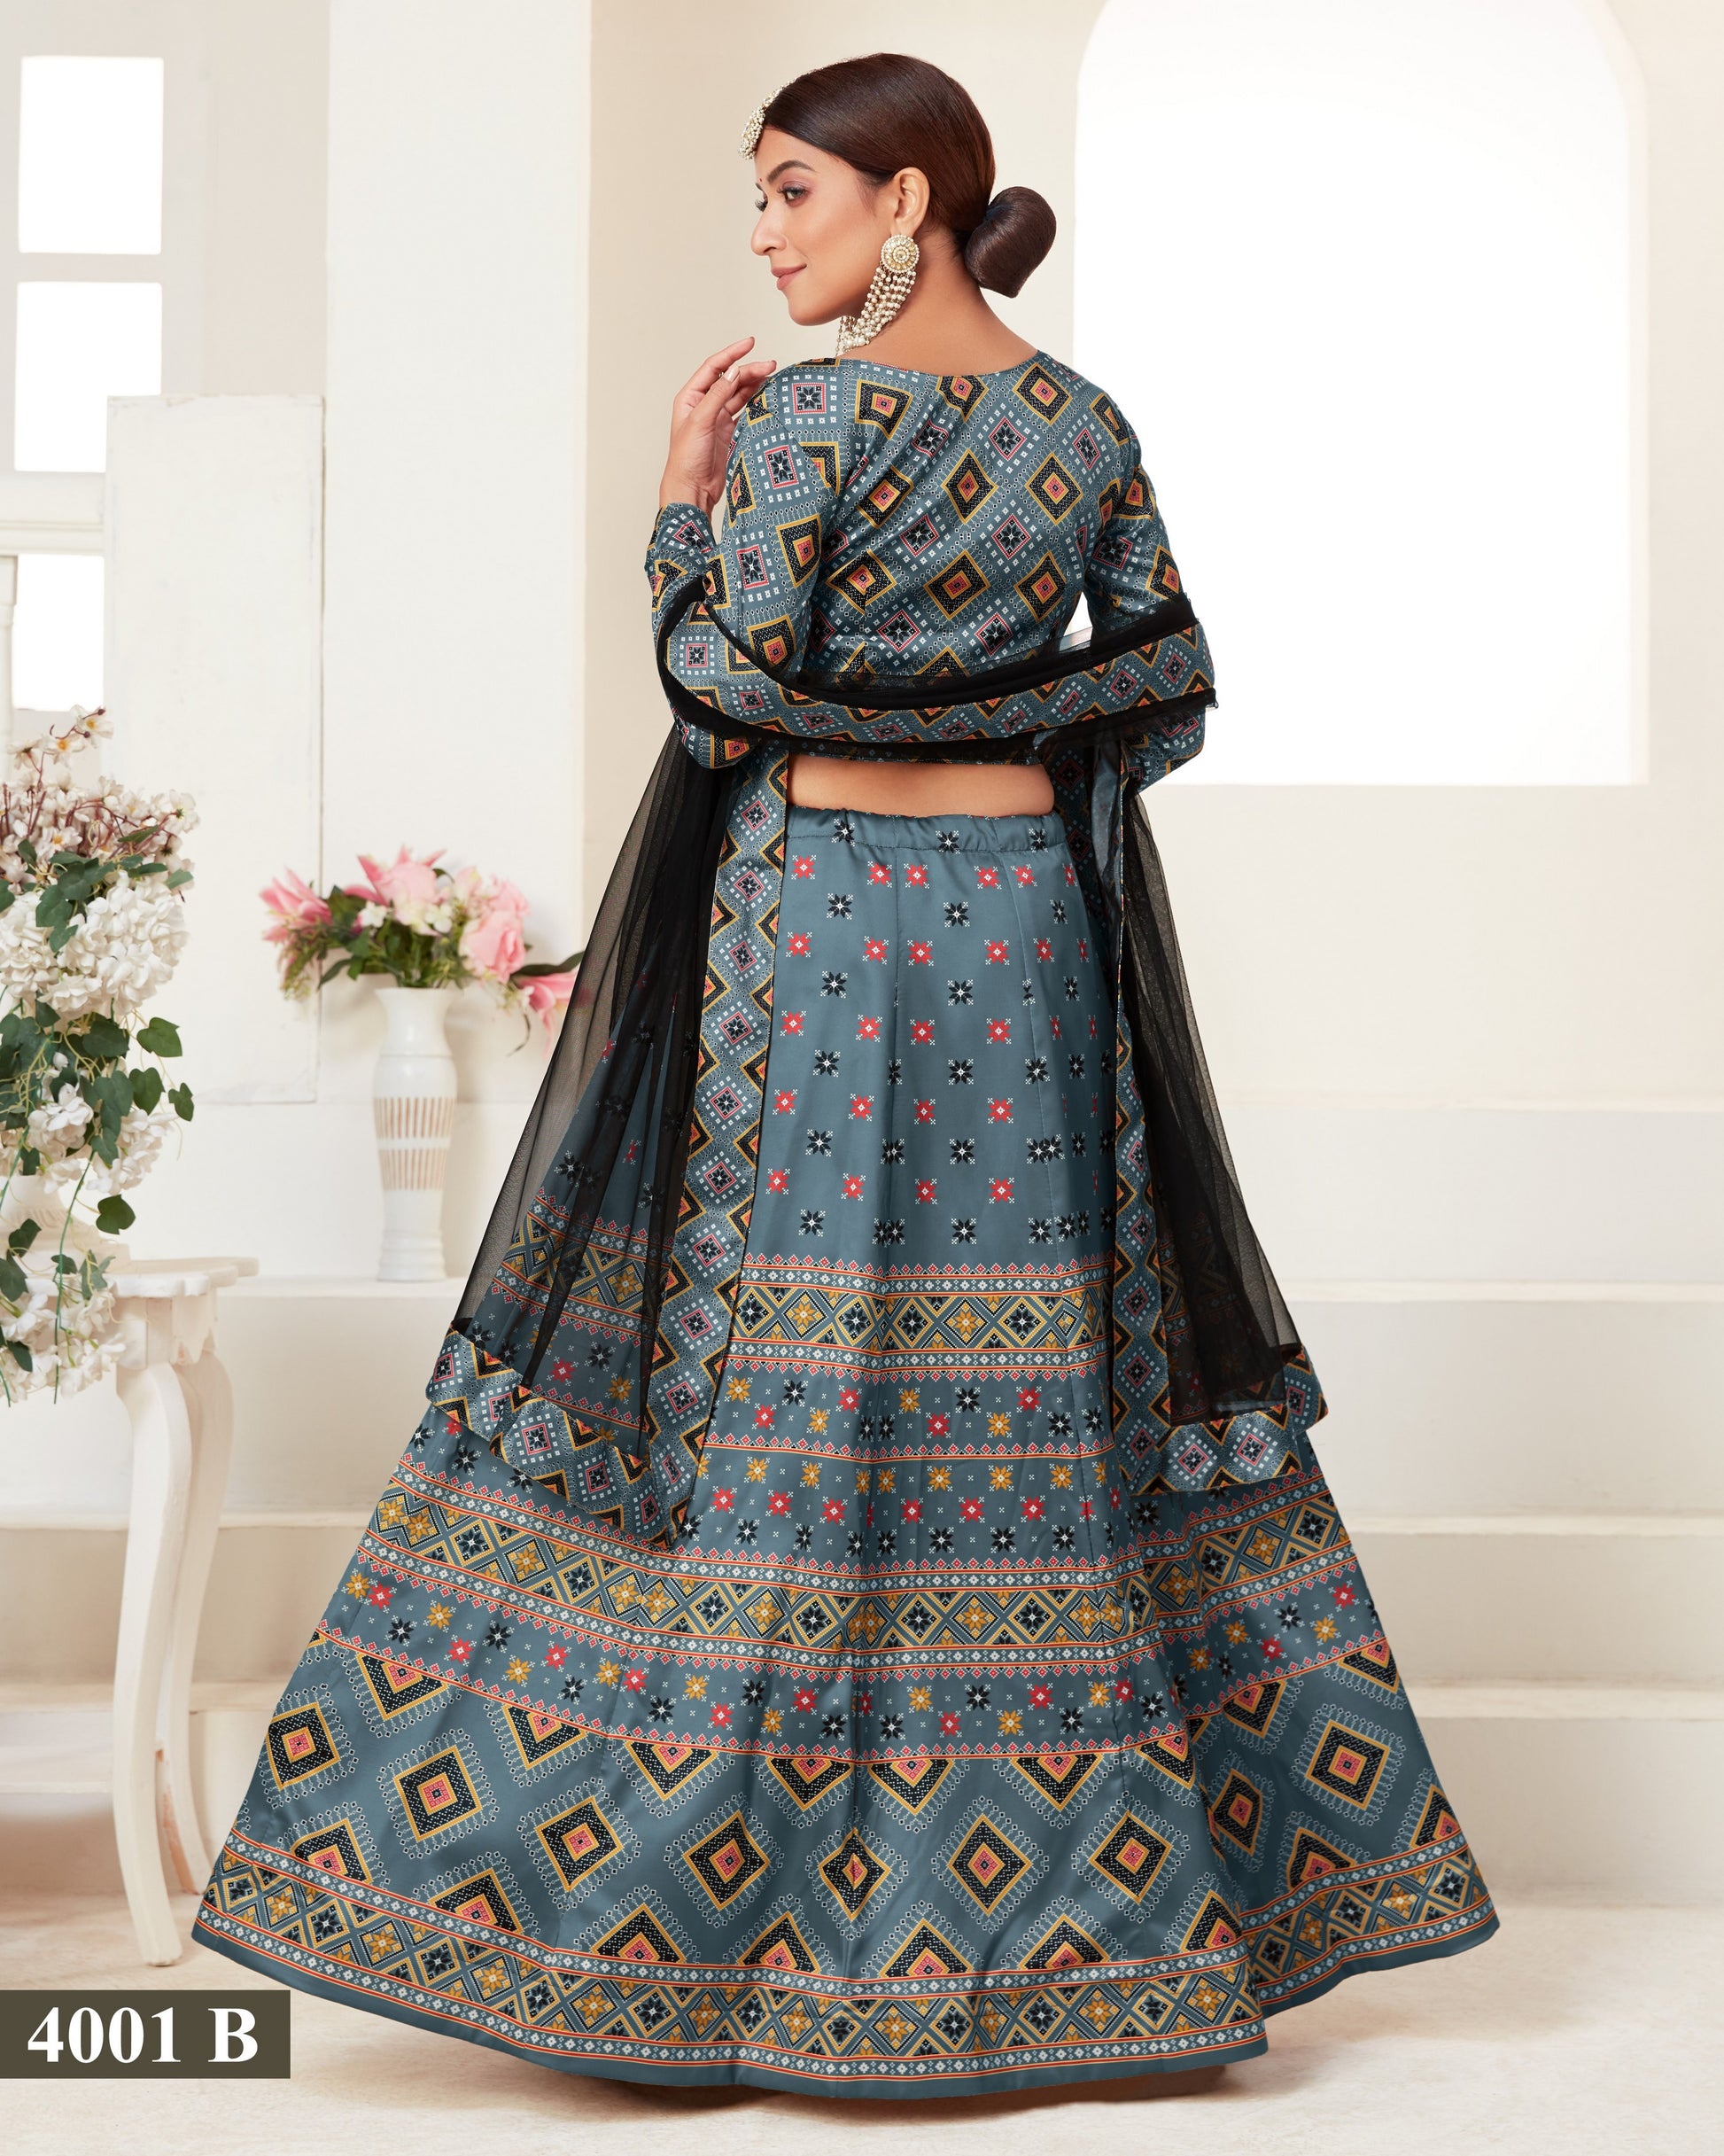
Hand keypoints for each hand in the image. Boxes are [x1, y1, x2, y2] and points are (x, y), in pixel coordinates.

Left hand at [660, 337, 775, 513]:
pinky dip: (755, 403)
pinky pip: (744, 412)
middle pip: (730, 380)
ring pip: (739, 395)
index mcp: (690, 397)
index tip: (750, 343)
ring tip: (772, 377)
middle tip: (770, 366)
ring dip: (754, 385)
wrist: (692, 490)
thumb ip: (718, 395)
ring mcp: (717, 419)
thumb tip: (734, 371)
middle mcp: (703, 405)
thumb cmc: (686, 459)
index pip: (714, 368)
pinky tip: (766, 396)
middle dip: (749, 370)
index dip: (732, 354)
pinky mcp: (728, 433)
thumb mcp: (701, 421)